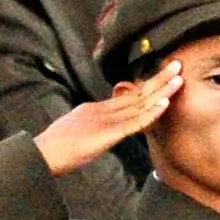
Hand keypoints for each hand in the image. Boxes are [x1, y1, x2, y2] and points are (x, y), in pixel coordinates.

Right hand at [33, 63, 178, 178]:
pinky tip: (164, 103)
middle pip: (135, 93)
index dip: (146, 86)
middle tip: (176, 64)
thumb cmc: (52, 150)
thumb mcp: (73, 133)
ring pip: (139, 103)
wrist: (40, 155)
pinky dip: (151, 112)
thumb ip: (88, 129)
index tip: (162, 76)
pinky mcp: (107, 134)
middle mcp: (101, 110)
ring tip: (179, 78)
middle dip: (158, 79)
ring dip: (161, 90)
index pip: (126, 96)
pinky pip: (134, 122)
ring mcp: (105, 120)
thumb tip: (95, 131)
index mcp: (93, 110)